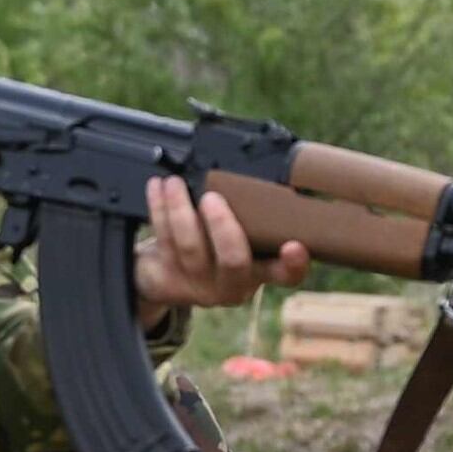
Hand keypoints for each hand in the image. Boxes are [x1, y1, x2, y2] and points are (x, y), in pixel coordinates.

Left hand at [131, 174, 311, 316]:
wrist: (167, 278)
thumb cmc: (213, 246)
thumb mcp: (240, 239)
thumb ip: (252, 218)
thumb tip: (263, 167)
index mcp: (259, 273)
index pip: (286, 275)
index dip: (294, 264)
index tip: (294, 245)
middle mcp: (232, 285)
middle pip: (234, 262)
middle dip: (223, 227)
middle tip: (212, 198)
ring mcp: (198, 284)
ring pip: (190, 248)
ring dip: (180, 209)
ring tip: (175, 183)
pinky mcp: (168, 278)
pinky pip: (163, 240)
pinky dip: (159, 208)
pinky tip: (157, 188)